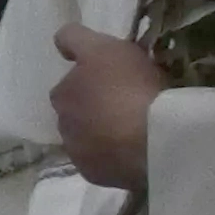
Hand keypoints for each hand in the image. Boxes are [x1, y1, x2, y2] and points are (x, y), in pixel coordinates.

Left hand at [50, 30, 159, 194]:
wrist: (152, 140)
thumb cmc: (129, 87)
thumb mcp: (105, 47)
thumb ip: (77, 39)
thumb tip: (61, 42)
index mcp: (62, 92)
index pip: (69, 80)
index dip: (90, 76)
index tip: (114, 77)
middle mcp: (62, 122)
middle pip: (78, 110)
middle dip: (95, 107)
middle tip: (129, 104)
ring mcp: (77, 152)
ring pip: (89, 137)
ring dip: (104, 133)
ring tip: (136, 131)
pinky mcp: (95, 175)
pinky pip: (104, 161)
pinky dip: (115, 156)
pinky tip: (136, 151)